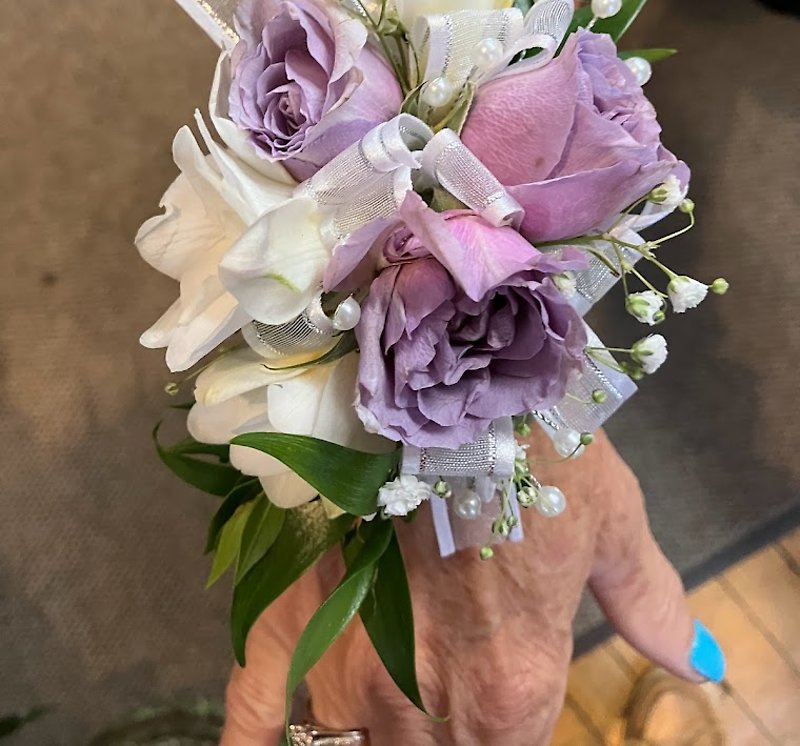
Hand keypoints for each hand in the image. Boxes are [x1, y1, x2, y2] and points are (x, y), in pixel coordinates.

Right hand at [221, 429, 721, 744]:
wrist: (444, 376)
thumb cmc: (537, 444)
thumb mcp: (609, 520)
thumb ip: (647, 603)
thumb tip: (695, 659)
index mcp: (510, 691)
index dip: (493, 743)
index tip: (484, 712)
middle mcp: (422, 701)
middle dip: (425, 740)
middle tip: (427, 690)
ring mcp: (344, 666)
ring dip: (355, 741)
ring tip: (369, 702)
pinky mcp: (287, 619)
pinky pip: (252, 717)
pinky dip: (258, 743)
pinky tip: (272, 742)